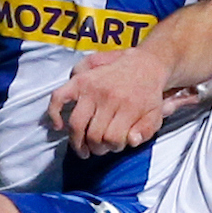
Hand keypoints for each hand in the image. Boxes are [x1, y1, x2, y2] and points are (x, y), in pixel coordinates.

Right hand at [48, 49, 170, 157]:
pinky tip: (59, 126)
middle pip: (94, 135)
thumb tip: (131, 141)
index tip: (116, 145)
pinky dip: (54, 113)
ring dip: (77, 141)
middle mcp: (107, 96)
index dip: (114, 147)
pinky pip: (59, 97)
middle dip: (97, 147)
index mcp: (128, 106)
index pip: (113, 139)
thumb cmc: (149, 94)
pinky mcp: (79, 79)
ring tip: (83, 148)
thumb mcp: (156, 115)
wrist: (145, 64)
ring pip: (76, 124)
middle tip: (101, 147)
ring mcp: (91, 87)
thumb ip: (146, 131)